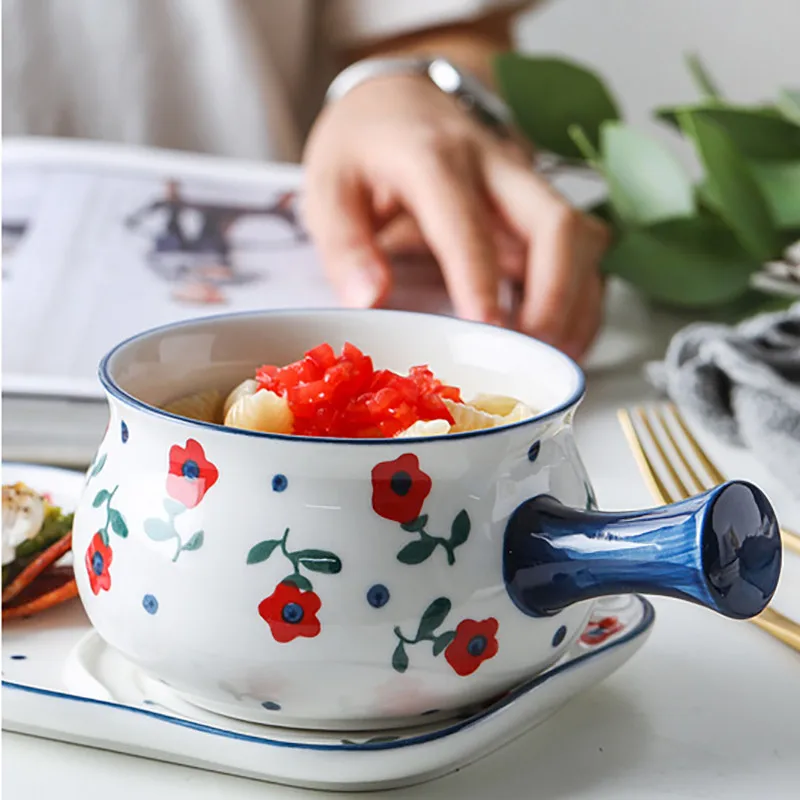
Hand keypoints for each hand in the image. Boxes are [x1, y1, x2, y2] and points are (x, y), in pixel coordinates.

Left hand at [302, 74, 609, 360]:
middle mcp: (495, 167)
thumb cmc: (365, 148)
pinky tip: (563, 337)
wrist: (403, 99)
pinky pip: (583, 251)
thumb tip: (368, 301)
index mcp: (433, 159)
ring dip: (577, 302)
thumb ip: (344, 245)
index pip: (465, 220)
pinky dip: (582, 298)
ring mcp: (527, 187)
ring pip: (581, 239)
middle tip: (532, 349)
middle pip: (554, 224)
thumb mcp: (327, 186)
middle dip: (556, 294)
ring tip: (553, 355)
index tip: (485, 328)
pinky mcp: (540, 206)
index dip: (479, 276)